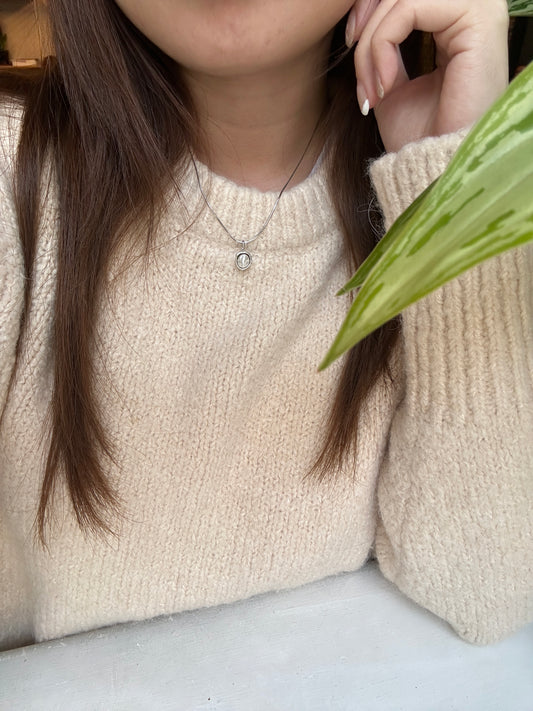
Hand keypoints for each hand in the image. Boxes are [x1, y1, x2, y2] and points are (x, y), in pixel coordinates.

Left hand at [345, 0, 509, 151]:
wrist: (436, 169)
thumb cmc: (419, 134)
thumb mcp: (391, 81)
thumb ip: (382, 44)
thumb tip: (359, 21)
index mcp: (455, 18)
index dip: (368, 11)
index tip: (350, 48)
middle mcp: (472, 6)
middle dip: (366, 29)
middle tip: (361, 81)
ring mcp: (480, 8)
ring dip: (372, 43)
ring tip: (372, 89)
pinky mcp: (479, 19)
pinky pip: (410, 8)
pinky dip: (383, 44)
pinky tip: (385, 85)